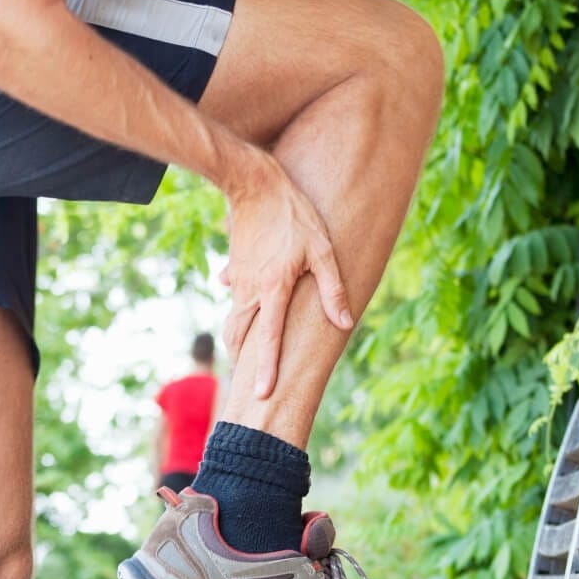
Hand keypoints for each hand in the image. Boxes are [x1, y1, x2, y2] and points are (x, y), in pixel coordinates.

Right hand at [218, 151, 351, 397]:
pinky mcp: (235, 267)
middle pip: (239, 336)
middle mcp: (250, 290)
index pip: (268, 339)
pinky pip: (235, 295)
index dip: (266, 368)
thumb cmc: (294, 215)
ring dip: (238, 340)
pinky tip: (243, 304)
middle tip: (248, 386)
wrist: (255, 184)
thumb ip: (333, 288)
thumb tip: (344, 324)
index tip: (262, 394)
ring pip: (234, 319)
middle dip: (243, 362)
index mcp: (273, 289)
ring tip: (245, 359)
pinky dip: (239, 308)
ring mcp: (239, 280)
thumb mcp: (322, 249)